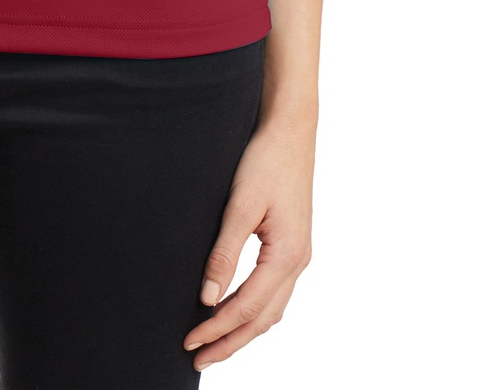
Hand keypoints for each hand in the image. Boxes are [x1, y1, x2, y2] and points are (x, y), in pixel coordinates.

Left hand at [182, 112, 314, 369]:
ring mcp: (298, 255)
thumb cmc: (265, 160)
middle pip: (263, 319)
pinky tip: (236, 311)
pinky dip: (254, 310)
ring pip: (272, 310)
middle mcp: (298, 262)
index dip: (217, 330)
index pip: (247, 308)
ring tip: (213, 344)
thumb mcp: (241, 205)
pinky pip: (275, 292)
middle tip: (198, 359)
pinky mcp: (292, 246)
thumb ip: (224, 253)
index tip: (189, 343)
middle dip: (230, 342)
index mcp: (287, 256)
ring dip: (243, 330)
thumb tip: (207, 299)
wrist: (291, 130)